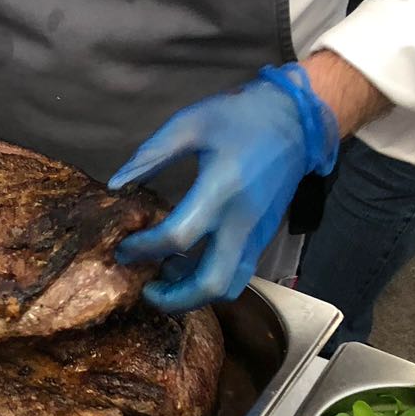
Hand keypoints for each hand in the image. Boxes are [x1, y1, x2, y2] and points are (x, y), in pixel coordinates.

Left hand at [108, 64, 339, 312]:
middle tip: (146, 289)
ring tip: (164, 278)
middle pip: (211, 283)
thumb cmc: (240, 117)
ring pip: (228, 286)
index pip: (178, 236)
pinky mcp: (263, 238)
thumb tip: (117, 184)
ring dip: (194, 295)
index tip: (123, 247)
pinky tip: (186, 263)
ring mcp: (257, 234)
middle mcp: (242, 221)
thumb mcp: (190, 123)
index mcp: (221, 189)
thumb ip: (152, 154)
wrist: (297, 122)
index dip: (144, 248)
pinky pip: (237, 273)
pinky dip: (210, 280)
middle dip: (174, 298)